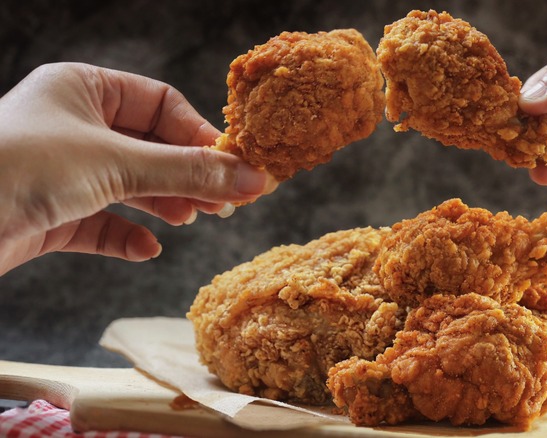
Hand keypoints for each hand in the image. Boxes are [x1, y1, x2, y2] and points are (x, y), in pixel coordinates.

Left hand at [0, 63, 276, 274]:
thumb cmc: (19, 167)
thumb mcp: (117, 163)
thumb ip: (188, 172)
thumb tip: (253, 178)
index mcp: (83, 89)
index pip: (161, 104)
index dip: (200, 135)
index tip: (234, 166)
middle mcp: (73, 126)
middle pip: (151, 147)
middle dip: (187, 175)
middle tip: (224, 201)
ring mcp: (62, 171)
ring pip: (131, 185)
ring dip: (164, 204)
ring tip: (191, 219)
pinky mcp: (51, 213)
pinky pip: (102, 222)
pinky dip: (127, 236)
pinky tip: (145, 248)